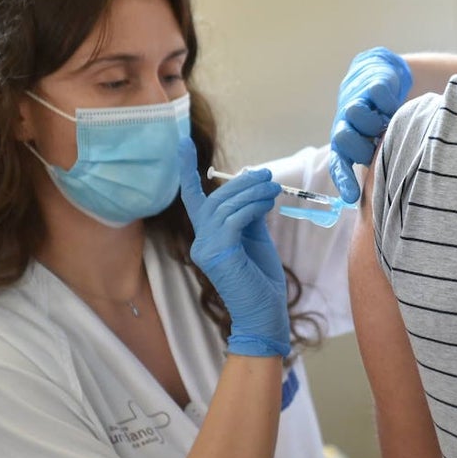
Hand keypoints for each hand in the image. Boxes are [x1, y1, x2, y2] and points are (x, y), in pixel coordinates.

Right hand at [177, 138, 289, 357]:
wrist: (265, 314)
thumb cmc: (261, 279)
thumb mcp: (255, 238)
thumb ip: (248, 214)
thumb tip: (251, 188)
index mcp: (206, 237)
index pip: (194, 199)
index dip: (187, 171)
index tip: (183, 143)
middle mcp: (200, 242)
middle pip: (215, 199)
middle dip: (242, 184)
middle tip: (267, 176)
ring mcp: (206, 249)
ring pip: (224, 207)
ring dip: (251, 193)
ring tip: (273, 188)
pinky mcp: (219, 254)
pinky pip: (233, 220)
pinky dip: (251, 207)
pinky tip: (267, 203)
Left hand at [329, 47, 411, 203]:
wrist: (381, 75)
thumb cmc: (379, 119)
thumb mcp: (375, 144)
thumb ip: (378, 166)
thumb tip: (387, 202)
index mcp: (345, 143)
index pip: (340, 165)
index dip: (345, 181)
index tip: (352, 198)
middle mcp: (346, 124)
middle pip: (343, 139)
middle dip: (361, 145)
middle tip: (377, 144)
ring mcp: (357, 102)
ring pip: (355, 115)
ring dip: (374, 122)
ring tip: (387, 123)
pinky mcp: (372, 84)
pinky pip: (377, 95)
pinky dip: (388, 103)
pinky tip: (394, 106)